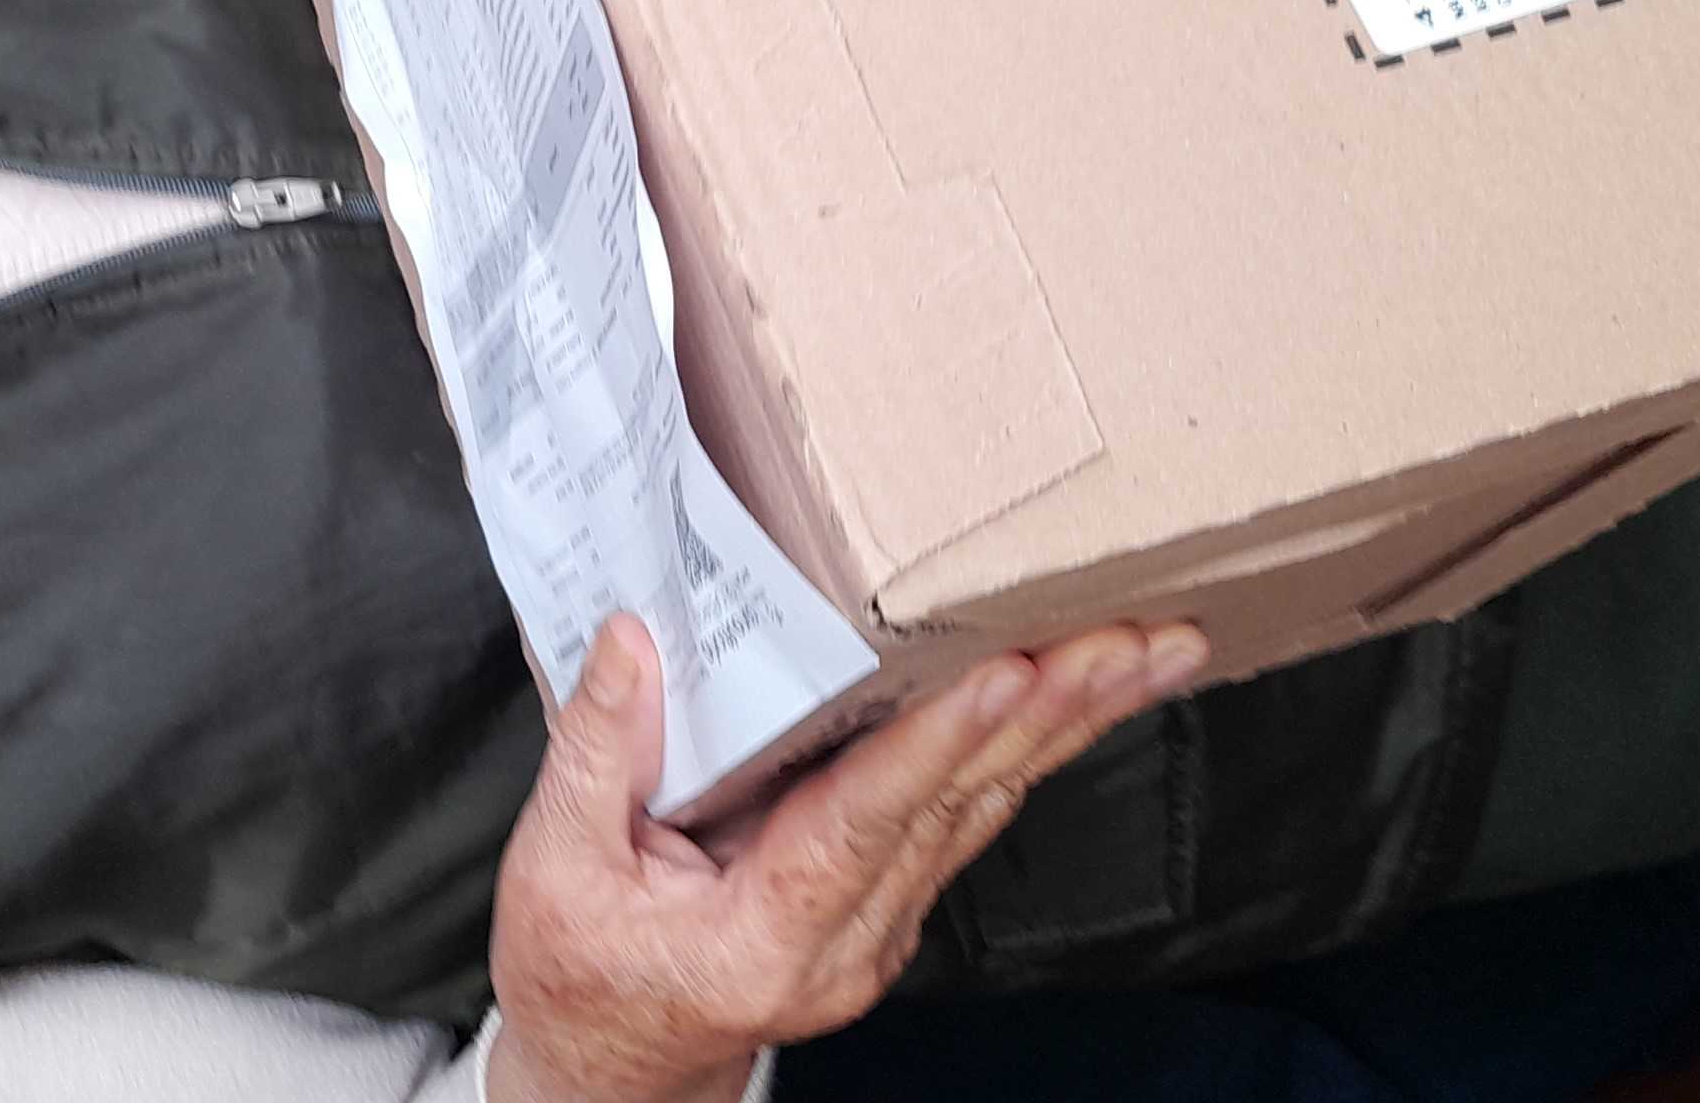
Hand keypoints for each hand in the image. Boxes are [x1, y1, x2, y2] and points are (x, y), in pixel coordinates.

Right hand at [481, 614, 1207, 1102]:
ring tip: (1147, 650)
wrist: (611, 1071)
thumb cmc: (579, 972)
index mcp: (764, 940)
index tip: (1010, 675)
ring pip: (986, 810)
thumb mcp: (552, 868)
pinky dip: (1028, 749)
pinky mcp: (888, 904)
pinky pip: (968, 816)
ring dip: (1070, 726)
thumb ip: (594, 753)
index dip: (938, 746)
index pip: (865, 827)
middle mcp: (846, 941)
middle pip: (962, 811)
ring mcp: (879, 929)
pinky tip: (1080, 698)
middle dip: (1054, 717)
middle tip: (1136, 639)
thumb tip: (633, 640)